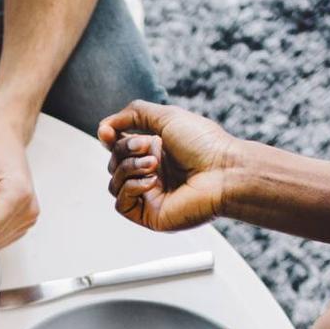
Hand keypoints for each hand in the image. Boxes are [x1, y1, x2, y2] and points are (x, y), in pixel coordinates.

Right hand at [98, 102, 236, 231]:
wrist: (225, 172)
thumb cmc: (205, 145)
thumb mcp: (167, 117)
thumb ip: (134, 114)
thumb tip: (104, 126)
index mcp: (156, 150)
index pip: (119, 146)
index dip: (109, 138)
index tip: (107, 132)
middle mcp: (152, 172)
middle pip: (114, 163)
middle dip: (125, 151)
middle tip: (148, 147)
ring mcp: (150, 195)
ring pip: (114, 183)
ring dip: (129, 168)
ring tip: (154, 164)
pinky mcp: (150, 215)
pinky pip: (121, 204)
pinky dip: (131, 188)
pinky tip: (152, 181)